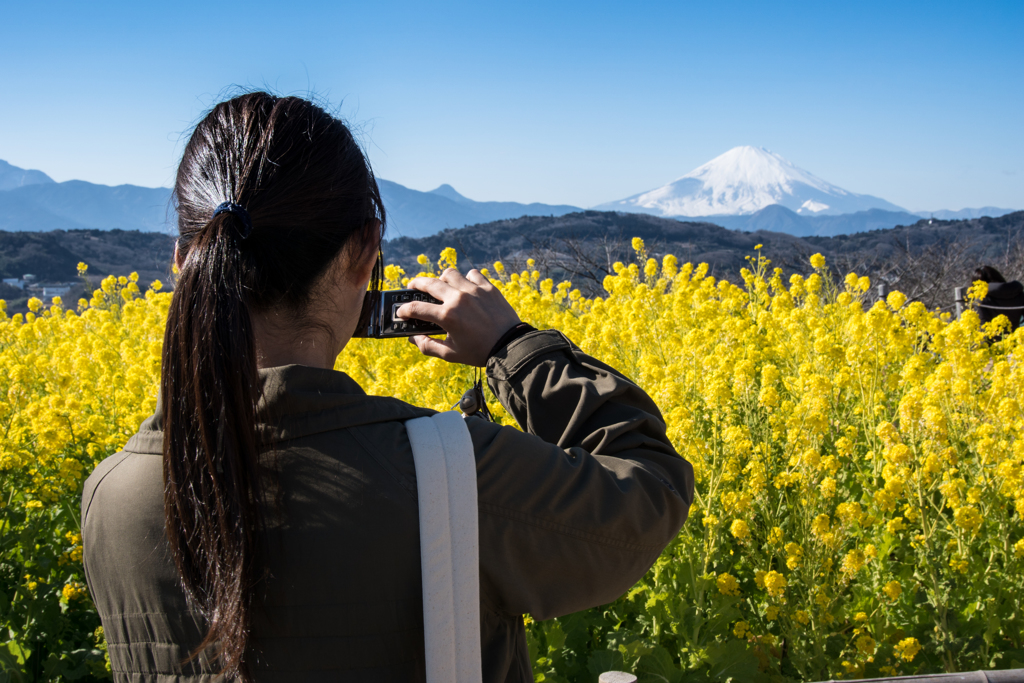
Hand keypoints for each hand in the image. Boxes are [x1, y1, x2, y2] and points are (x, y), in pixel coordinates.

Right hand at [398, 268, 520, 366]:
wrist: (510, 347)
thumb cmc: (479, 352)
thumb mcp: (451, 354)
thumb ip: (428, 346)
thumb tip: (413, 338)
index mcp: (447, 316)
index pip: (416, 308)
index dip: (404, 310)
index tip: (401, 312)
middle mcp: (458, 298)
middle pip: (428, 283)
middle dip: (415, 284)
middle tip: (412, 287)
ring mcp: (474, 290)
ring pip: (450, 274)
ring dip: (442, 280)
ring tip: (442, 287)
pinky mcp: (488, 287)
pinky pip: (472, 274)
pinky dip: (466, 279)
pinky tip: (466, 288)